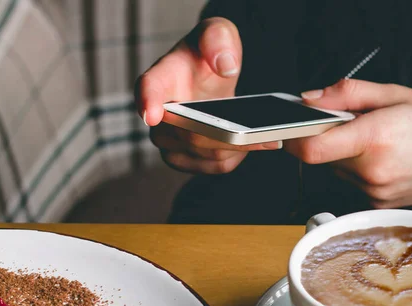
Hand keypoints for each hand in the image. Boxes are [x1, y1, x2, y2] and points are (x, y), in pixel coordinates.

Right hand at [135, 17, 279, 173]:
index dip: (147, 101)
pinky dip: (235, 157)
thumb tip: (225, 65)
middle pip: (189, 134)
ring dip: (236, 148)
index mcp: (161, 77)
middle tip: (264, 132)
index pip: (148, 88)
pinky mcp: (183, 158)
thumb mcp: (218, 33)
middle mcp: (156, 113)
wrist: (212, 75)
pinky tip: (251, 144)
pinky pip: (213, 166)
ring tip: (264, 136)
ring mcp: (167, 140)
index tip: (151, 113)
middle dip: (227, 135)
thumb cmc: (210, 54)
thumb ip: (218, 39)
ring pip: (204, 153)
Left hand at [284, 79, 411, 207]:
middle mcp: (372, 171)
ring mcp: (376, 192)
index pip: (311, 148)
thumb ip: (347, 94)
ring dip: (346, 156)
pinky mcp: (379, 204)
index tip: (294, 129)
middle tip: (357, 127)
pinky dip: (360, 171)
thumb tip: (311, 100)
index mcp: (374, 138)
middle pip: (323, 157)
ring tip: (379, 144)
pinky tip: (385, 161)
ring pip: (338, 171)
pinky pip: (353, 184)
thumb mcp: (394, 94)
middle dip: (329, 140)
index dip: (294, 139)